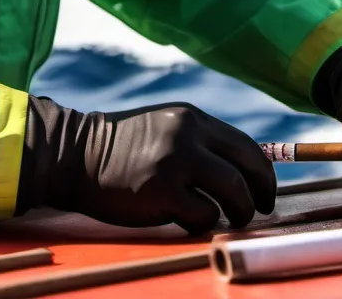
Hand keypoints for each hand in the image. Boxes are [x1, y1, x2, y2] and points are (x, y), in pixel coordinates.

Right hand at [17, 97, 275, 234]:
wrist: (77, 154)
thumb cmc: (123, 150)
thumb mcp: (165, 129)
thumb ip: (199, 142)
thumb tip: (242, 173)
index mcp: (192, 118)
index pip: (246, 145)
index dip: (263, 174)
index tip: (265, 193)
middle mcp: (188, 133)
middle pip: (247, 167)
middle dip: (260, 195)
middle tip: (258, 212)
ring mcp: (175, 160)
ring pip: (232, 192)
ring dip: (238, 213)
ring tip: (227, 220)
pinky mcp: (161, 189)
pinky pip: (203, 215)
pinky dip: (202, 223)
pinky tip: (186, 220)